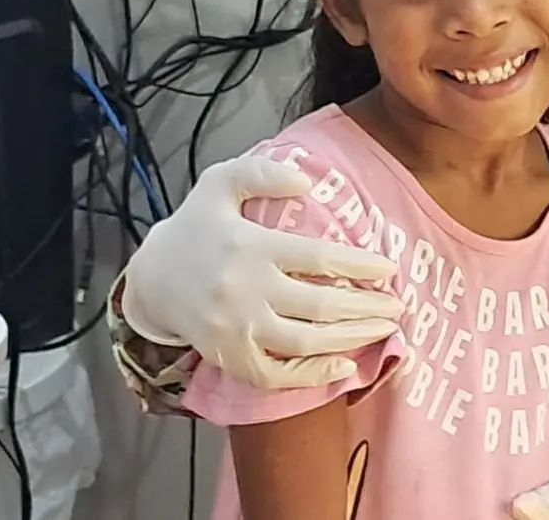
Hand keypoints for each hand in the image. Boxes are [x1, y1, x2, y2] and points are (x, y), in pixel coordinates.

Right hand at [119, 156, 403, 388]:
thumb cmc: (195, 226)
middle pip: (320, 305)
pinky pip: (275, 376)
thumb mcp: (219, 183)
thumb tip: (306, 179)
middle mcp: (245, 290)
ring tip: (384, 330)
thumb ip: (260, 173)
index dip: (360, 265)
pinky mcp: (229, 357)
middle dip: (368, 307)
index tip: (390, 269)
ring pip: (305, 342)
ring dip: (352, 339)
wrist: (149, 279)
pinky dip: (311, 376)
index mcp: (250, 247)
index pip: (318, 258)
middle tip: (399, 305)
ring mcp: (236, 329)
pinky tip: (343, 367)